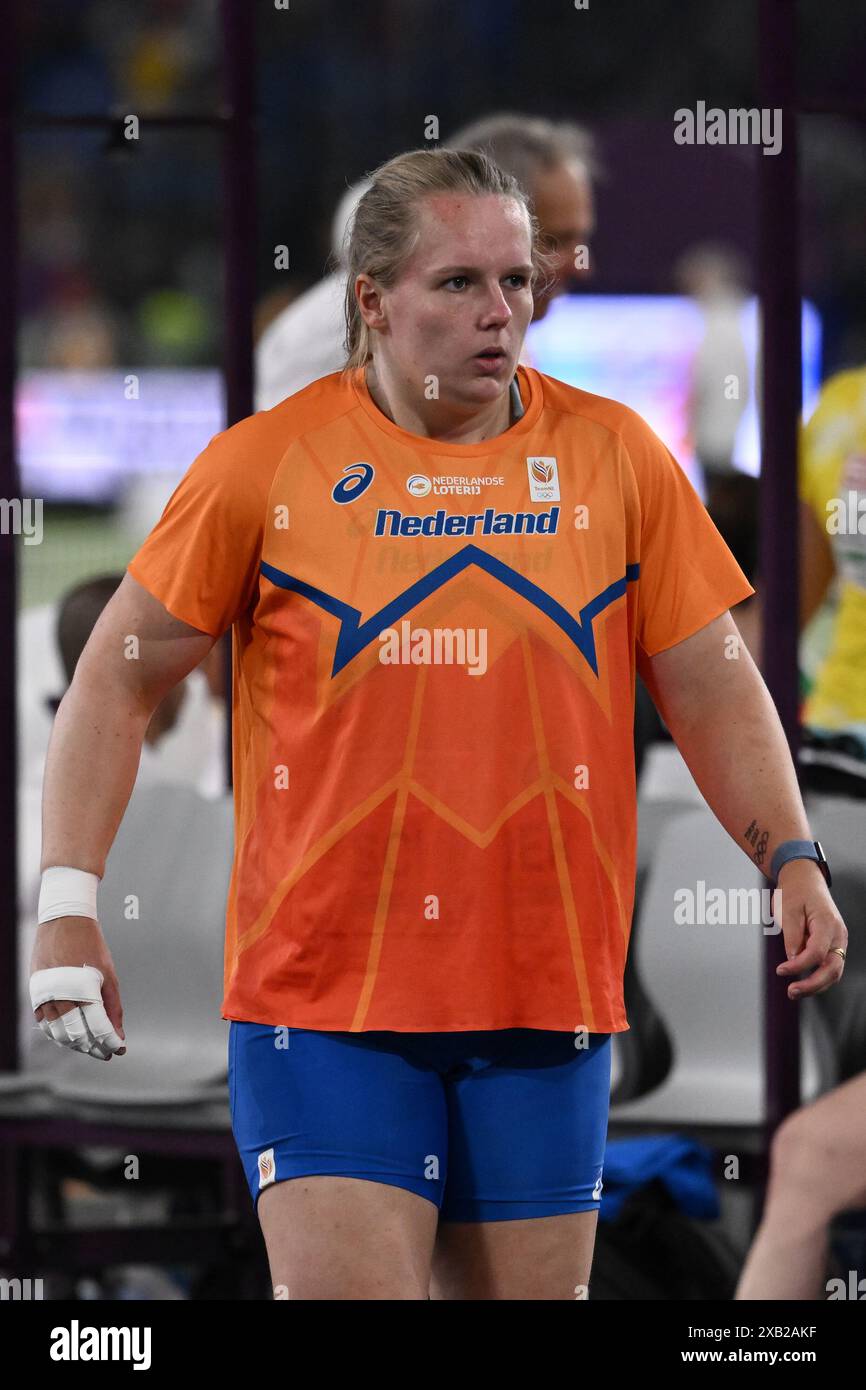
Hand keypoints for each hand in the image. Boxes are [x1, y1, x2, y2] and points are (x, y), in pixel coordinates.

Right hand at [30, 916, 125, 1058]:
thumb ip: (113, 1008)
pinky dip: (57, 1034)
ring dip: (76, 1045)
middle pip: (78, 1035)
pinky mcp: (36, 992)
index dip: (111, 1042)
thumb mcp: (108, 975)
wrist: (64, 921)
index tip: (120, 1049)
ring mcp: (46, 995)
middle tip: (107, 1053)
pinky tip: (70, 1037)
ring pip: (59, 1033)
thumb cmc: (91, 947)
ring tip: (91, 1047)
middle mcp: (62, 995)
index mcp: (85, 989)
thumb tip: (119, 1035)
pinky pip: (44, 1022)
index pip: (99, 1028)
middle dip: (95, 1048)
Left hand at [773, 860, 847, 998]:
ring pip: (833, 971)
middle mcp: (839, 935)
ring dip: (816, 985)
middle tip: (791, 992)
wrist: (804, 879)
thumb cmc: (795, 891)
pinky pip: (829, 966)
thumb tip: (792, 959)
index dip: (799, 966)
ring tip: (794, 992)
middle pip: (832, 968)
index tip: (780, 970)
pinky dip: (817, 977)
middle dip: (813, 984)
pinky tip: (802, 983)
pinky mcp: (833, 945)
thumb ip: (792, 936)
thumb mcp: (788, 909)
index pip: (817, 953)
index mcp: (828, 924)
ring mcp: (838, 941)